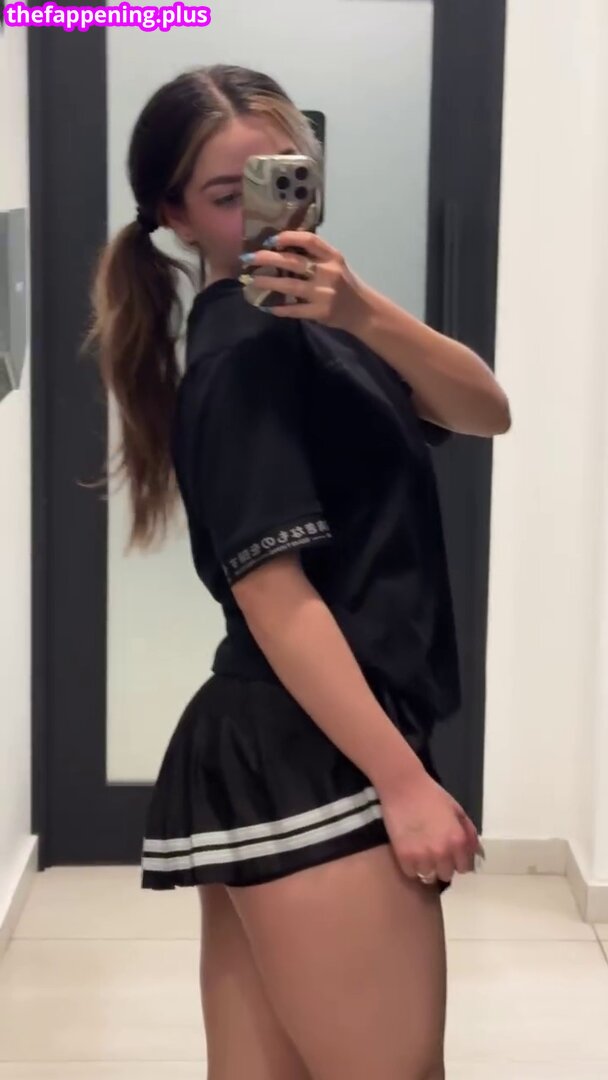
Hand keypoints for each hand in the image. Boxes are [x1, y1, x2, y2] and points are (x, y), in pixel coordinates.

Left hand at [238, 230, 369, 331]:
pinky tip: (266, 306)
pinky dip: (280, 308)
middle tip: (249, 258)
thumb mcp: (334, 264)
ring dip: (269, 282)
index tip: (270, 239)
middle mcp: (329, 272)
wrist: (362, 311)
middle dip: (269, 258)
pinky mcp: (321, 312)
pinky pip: (295, 309)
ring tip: (252, 280)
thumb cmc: (343, 284)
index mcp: (332, 257)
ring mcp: (324, 293)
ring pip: (291, 285)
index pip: (310, 240)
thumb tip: (280, 248)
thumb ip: (314, 256)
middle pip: (294, 262)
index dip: (288, 237)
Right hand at [378, 768, 483, 885]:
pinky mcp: (404, 856)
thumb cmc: (432, 795)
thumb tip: (476, 852)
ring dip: (427, 867)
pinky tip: (411, 853)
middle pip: (446, 874)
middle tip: (435, 852)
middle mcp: (442, 853)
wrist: (403, 787)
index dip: (458, 860)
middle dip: (443, 864)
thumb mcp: (457, 810)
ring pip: (429, 877)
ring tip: (422, 854)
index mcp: (458, 841)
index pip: (464, 867)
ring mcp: (422, 856)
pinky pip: (411, 873)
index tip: (451, 855)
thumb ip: (468, 832)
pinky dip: (412, 866)